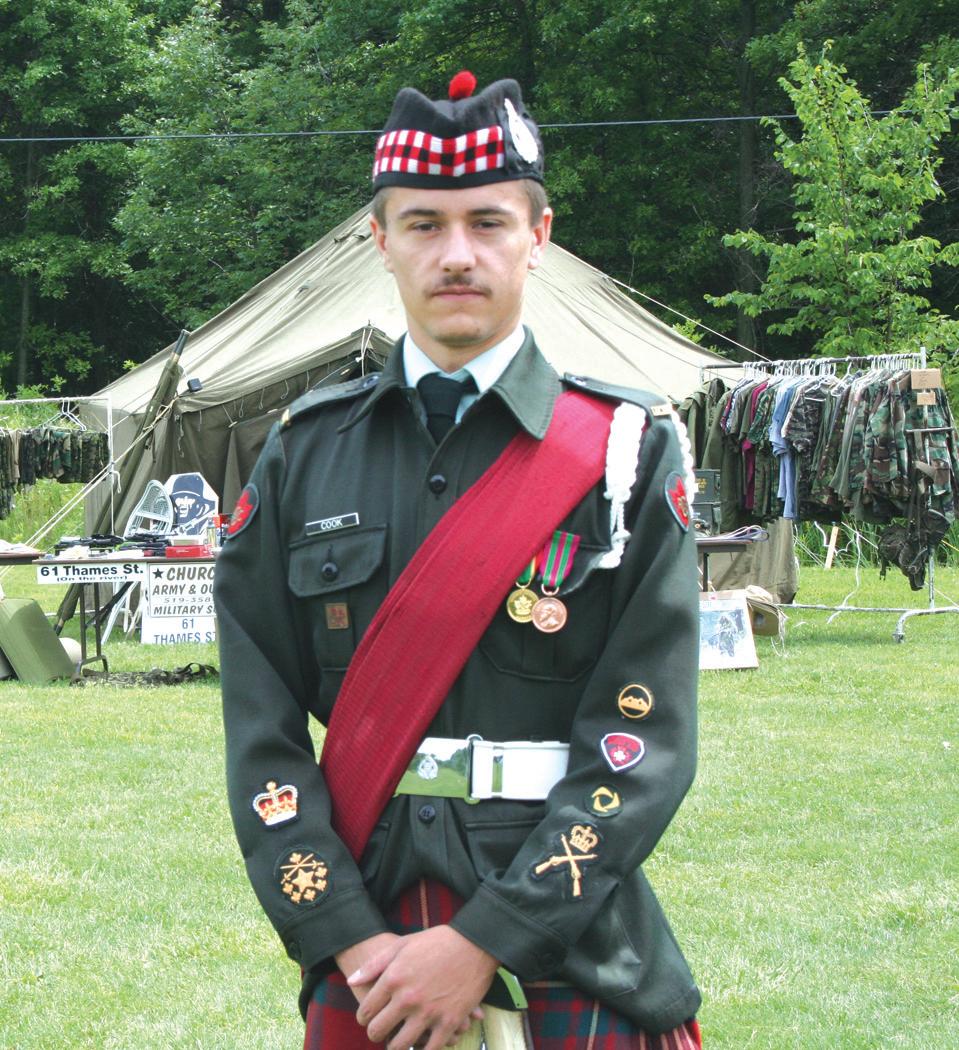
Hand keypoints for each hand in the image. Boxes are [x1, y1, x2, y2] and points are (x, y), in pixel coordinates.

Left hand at [347, 925, 498, 1049]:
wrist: (473, 944)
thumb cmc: (436, 942)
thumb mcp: (402, 945)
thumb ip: (374, 964)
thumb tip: (352, 980)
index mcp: (394, 978)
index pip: (366, 1011)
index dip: (364, 1017)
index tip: (368, 1018)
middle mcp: (407, 998)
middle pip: (378, 1031)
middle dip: (376, 1033)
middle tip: (380, 1031)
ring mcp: (428, 1012)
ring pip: (400, 1045)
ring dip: (394, 1046)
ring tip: (396, 1041)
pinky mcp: (449, 1022)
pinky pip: (429, 1049)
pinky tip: (420, 1045)